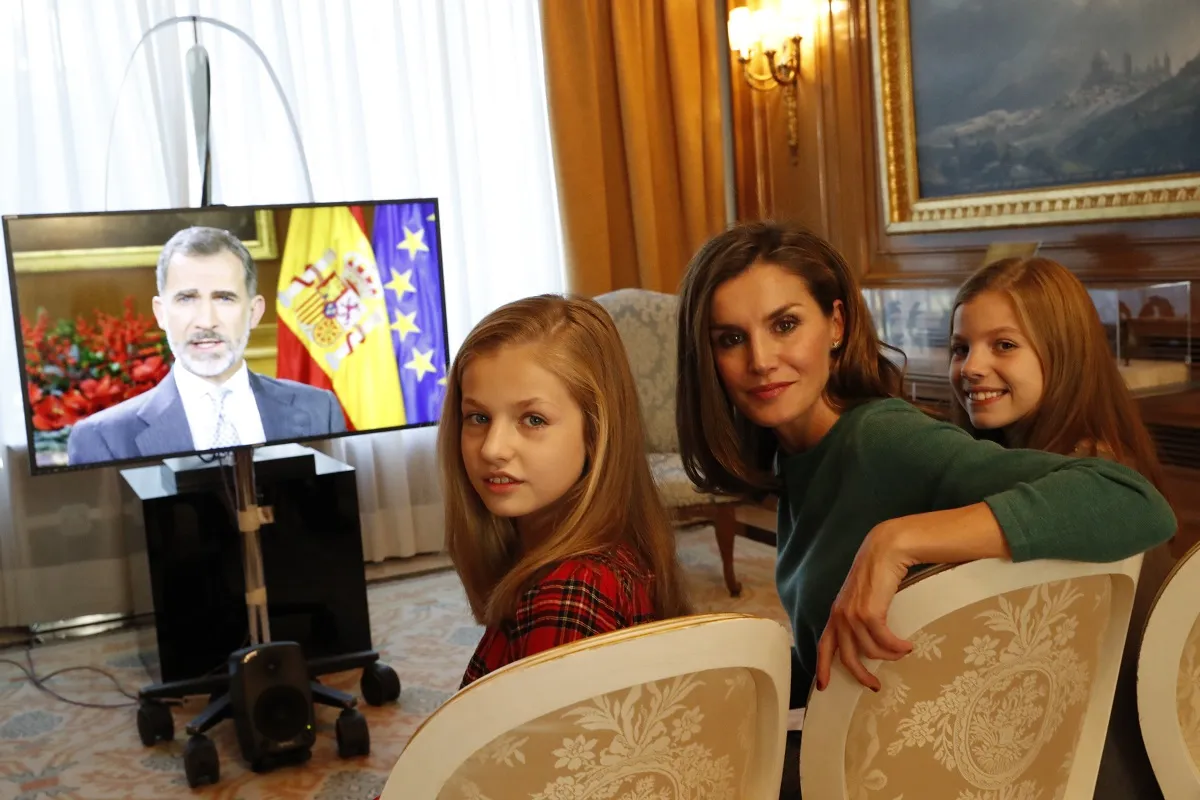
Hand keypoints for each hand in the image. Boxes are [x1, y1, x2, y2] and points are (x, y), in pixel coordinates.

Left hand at [815, 521, 914, 691]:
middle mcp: (840, 616)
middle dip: (861, 675)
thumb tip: (870, 640)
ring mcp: (853, 615)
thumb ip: (859, 617)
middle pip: (847, 657)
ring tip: (902, 653)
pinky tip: (907, 645)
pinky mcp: (869, 613)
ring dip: (889, 656)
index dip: (822, 667)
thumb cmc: (877, 573)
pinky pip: (885, 641)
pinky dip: (897, 647)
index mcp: (836, 614)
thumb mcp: (861, 598)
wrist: (884, 551)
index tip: (823, 686)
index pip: (824, 645)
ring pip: (870, 651)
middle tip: (875, 685)